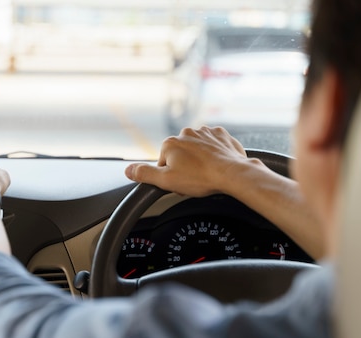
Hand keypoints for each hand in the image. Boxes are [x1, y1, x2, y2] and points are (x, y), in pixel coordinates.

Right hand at [125, 126, 247, 196]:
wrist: (232, 173)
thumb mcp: (166, 181)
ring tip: (207, 174)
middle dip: (185, 167)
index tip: (181, 183)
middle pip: (180, 155)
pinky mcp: (221, 135)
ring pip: (197, 149)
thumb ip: (144, 174)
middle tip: (194, 180)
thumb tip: (128, 170)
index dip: (171, 176)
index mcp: (170, 143)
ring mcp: (205, 132)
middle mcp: (186, 133)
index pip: (164, 163)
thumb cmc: (201, 178)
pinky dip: (214, 154)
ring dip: (199, 160)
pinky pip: (213, 145)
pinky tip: (217, 165)